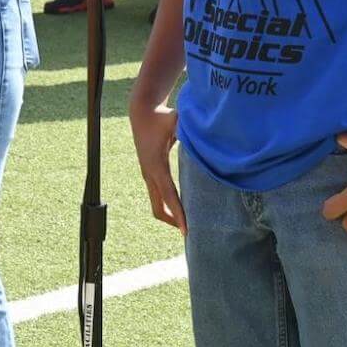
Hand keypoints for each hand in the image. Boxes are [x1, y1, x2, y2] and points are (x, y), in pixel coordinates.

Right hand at [128, 97, 184, 232]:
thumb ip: (189, 129)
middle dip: (173, 222)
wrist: (142, 112)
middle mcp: (150, 174)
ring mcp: (147, 175)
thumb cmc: (161, 117)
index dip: (179, 214)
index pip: (169, 195)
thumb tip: (205, 135)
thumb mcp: (176, 121)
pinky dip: (167, 205)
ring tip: (187, 225)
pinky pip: (156, 196)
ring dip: (169, 216)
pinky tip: (179, 209)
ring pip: (156, 204)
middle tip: (190, 234)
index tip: (186, 230)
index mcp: (157, 165)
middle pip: (159, 208)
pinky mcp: (148, 173)